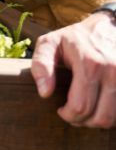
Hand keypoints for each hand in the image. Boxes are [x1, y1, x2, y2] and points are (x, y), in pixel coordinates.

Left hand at [31, 12, 115, 127]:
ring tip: (85, 112)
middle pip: (99, 116)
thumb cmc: (74, 38)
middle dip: (82, 121)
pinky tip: (99, 107)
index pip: (80, 106)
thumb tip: (44, 93)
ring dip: (97, 122)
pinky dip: (110, 116)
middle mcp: (112, 72)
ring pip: (113, 119)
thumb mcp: (50, 43)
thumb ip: (41, 64)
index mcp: (89, 64)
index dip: (68, 115)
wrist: (106, 27)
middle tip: (72, 115)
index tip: (61, 110)